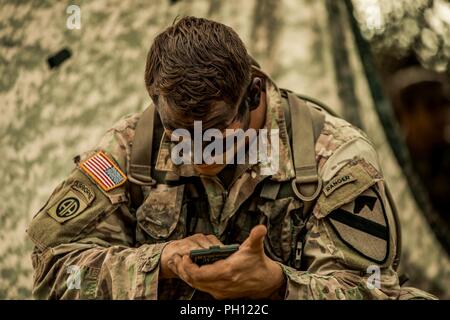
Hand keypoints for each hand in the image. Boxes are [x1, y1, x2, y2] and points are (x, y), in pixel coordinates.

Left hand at [170, 225, 285, 299]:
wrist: (265, 281)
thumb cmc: (257, 263)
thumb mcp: (255, 247)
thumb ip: (256, 236)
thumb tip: (261, 228)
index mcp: (227, 272)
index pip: (200, 274)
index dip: (189, 266)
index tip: (184, 256)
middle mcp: (222, 284)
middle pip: (194, 281)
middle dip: (183, 270)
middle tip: (175, 259)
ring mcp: (221, 290)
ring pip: (197, 286)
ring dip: (186, 275)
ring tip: (178, 264)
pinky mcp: (221, 293)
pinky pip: (202, 288)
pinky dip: (193, 280)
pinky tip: (189, 271)